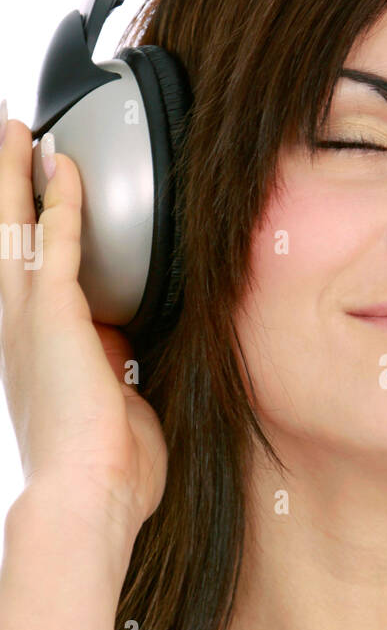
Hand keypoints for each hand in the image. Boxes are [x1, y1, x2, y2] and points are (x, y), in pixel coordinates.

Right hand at [0, 112, 167, 535]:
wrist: (88, 499)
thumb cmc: (109, 473)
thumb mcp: (116, 410)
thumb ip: (119, 373)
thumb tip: (130, 349)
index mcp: (36, 357)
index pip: (29, 280)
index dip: (29, 237)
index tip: (33, 205)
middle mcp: (21, 332)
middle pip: (3, 241)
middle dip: (4, 190)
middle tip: (5, 143)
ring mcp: (31, 321)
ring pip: (16, 227)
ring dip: (17, 176)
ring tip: (16, 130)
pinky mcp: (55, 316)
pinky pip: (56, 241)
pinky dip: (60, 199)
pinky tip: (64, 164)